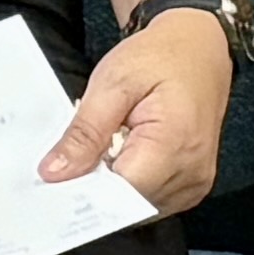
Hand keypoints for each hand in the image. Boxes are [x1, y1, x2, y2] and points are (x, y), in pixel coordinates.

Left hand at [51, 4, 231, 212]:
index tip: (56, 179)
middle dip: (97, 186)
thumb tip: (55, 173)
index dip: (86, 189)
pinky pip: (153, 199)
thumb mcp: (111, 83)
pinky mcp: (193, 184)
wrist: (199, 48)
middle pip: (129, 203)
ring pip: (139, 206)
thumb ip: (84, 132)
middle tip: (74, 157)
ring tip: (105, 149)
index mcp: (176, 144)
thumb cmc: (159, 58)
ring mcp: (196, 183)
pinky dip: (132, 183)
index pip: (121, 193)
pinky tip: (121, 157)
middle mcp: (193, 172)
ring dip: (115, 185)